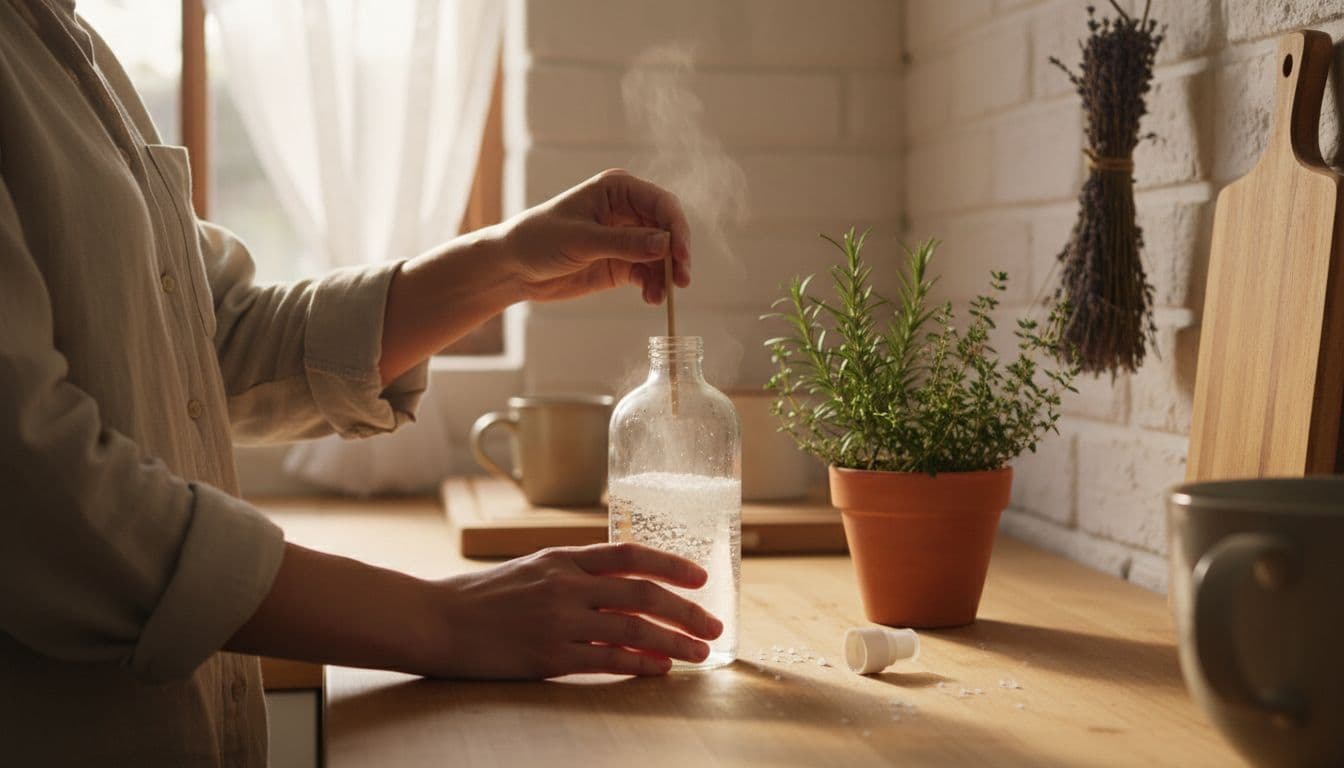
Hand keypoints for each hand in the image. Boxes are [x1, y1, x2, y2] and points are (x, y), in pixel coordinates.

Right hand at [417, 542, 722, 678]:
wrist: (438, 621)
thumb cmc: (484, 597)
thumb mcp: (533, 568)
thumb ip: (576, 573)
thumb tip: (625, 584)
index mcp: (564, 558)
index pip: (631, 554)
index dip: (671, 565)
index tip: (702, 577)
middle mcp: (566, 585)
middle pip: (642, 593)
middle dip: (686, 610)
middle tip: (714, 624)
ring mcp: (559, 621)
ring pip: (633, 629)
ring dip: (674, 641)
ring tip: (700, 653)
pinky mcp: (549, 656)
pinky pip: (607, 660)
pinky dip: (641, 664)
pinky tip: (661, 669)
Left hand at [500, 169, 691, 304]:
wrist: (513, 267)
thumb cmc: (538, 239)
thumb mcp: (580, 240)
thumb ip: (624, 243)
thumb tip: (666, 244)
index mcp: (617, 189)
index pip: (661, 203)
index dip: (677, 228)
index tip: (681, 256)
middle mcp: (627, 210)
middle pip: (668, 229)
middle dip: (676, 255)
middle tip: (681, 281)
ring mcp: (626, 238)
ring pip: (662, 255)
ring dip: (665, 276)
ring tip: (659, 297)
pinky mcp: (621, 263)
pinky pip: (648, 273)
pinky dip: (653, 286)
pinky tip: (650, 298)